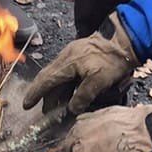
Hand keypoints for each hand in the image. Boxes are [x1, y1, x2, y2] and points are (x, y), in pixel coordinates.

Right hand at [23, 13, 138, 114]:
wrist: (124, 39)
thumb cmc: (112, 59)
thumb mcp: (99, 81)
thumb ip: (82, 96)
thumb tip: (71, 109)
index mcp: (67, 63)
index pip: (45, 80)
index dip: (35, 93)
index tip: (26, 105)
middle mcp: (66, 57)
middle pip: (49, 78)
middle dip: (45, 95)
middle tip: (45, 112)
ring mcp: (73, 55)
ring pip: (58, 76)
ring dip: (56, 92)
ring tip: (57, 107)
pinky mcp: (80, 55)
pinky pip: (66, 72)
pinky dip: (64, 85)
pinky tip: (69, 94)